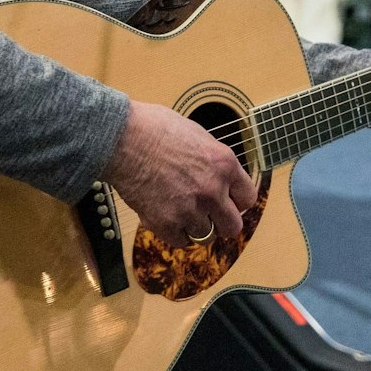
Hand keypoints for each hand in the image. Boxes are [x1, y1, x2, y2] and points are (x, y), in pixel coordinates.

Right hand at [104, 101, 257, 245]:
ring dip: (195, 227)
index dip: (237, 202)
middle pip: (233, 227)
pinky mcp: (165, 223)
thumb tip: (221, 177)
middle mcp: (213, 190)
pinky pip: (180, 241)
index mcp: (225, 164)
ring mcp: (190, 209)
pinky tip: (167, 219)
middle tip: (209, 217)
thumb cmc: (155, 128)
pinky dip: (175, 234)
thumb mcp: (199, 136)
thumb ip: (214, 162)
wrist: (122, 138)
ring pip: (206, 236)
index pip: (248, 199)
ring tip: (181, 213)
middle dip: (222, 223)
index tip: (228, 203)